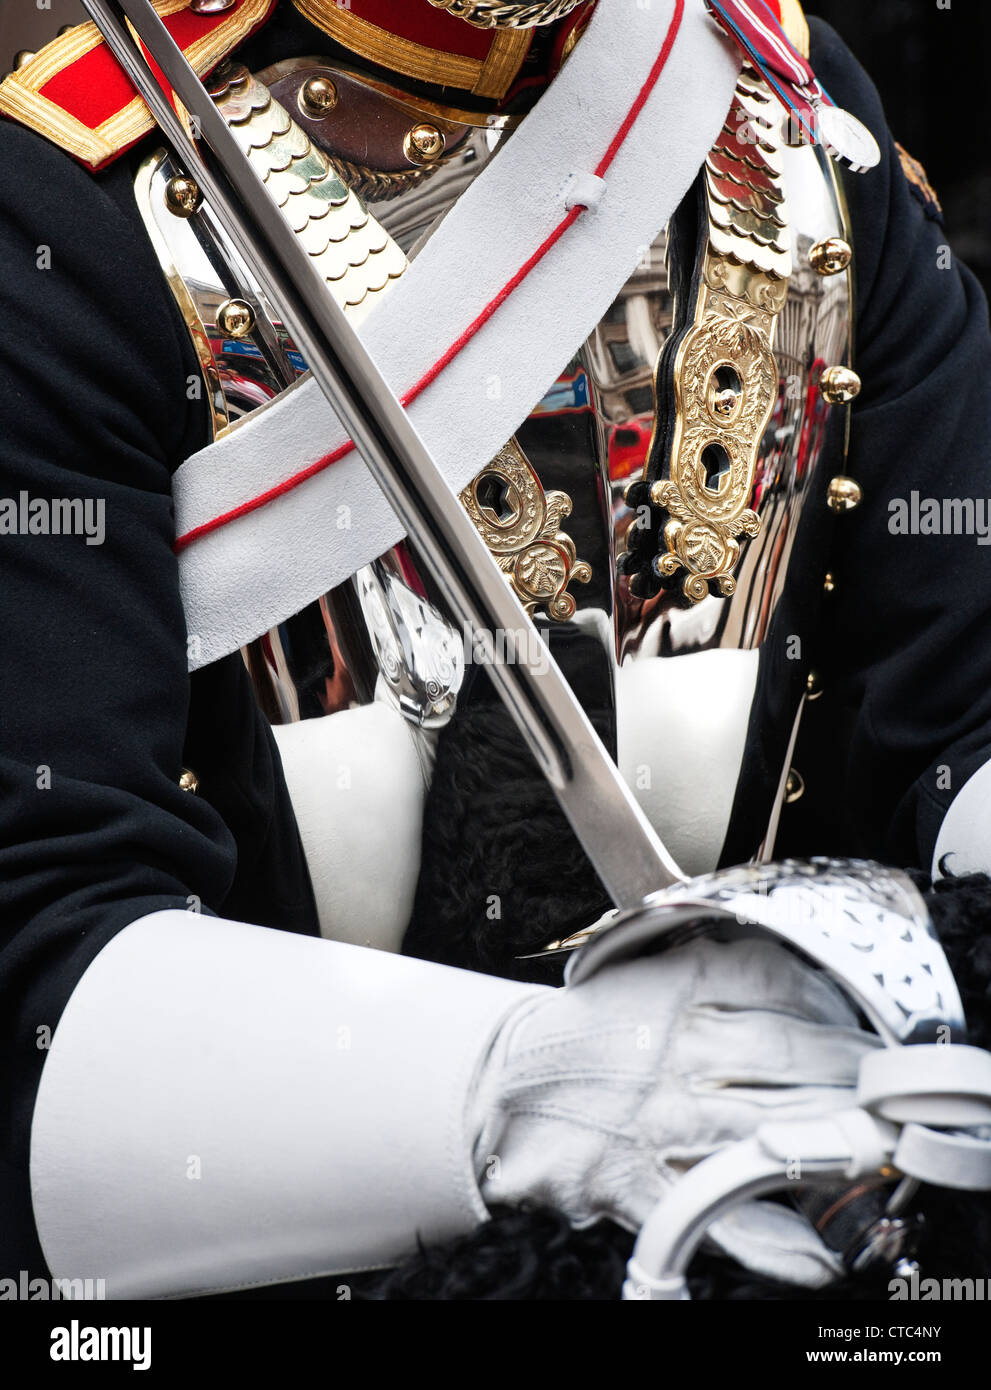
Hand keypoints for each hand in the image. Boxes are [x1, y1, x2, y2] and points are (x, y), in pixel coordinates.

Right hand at [471, 934, 881, 1285]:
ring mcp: (663, 1120)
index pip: (782, 989)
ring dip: (833, 1143)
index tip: (866, 1032)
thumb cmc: (582, 1032)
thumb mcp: (644, 972)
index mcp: (676, 989)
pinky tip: (817, 1250)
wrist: (500, 1088)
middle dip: (851, 1078)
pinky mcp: (644, 1183)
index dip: (836, 1014)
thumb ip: (714, 964)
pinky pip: (721, 1215)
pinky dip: (774, 1241)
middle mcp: (677, 1049)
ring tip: (868, 1147)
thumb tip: (796, 972)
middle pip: (794, 1059)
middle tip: (881, 1093)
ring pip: (771, 1129)